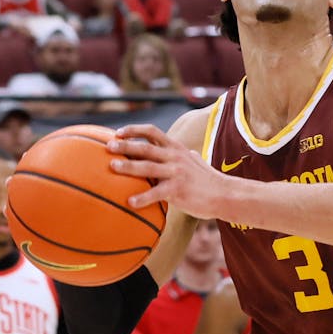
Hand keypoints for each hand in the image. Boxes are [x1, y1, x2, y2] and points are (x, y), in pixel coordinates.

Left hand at [108, 124, 228, 218]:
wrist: (225, 194)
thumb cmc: (208, 180)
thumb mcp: (195, 161)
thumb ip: (185, 155)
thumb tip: (182, 150)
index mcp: (176, 148)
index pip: (152, 132)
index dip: (134, 130)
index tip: (117, 133)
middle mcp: (175, 157)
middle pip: (146, 147)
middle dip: (125, 145)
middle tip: (107, 146)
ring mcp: (177, 172)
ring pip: (148, 167)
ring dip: (128, 167)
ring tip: (112, 168)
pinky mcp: (179, 189)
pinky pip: (157, 193)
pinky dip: (142, 197)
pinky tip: (130, 203)